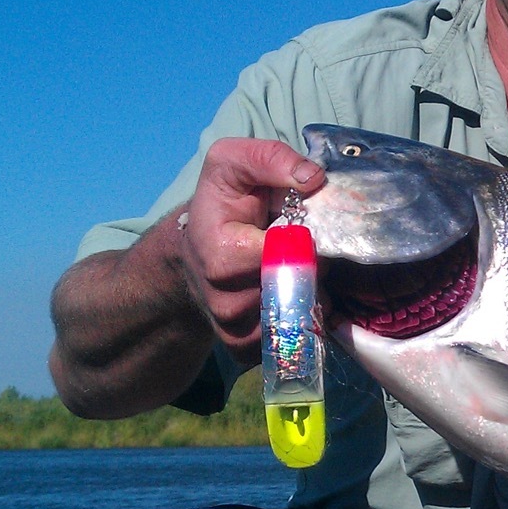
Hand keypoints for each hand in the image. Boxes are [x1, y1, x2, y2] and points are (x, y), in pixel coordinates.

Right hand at [178, 137, 323, 361]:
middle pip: (301, 289)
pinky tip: (289, 293)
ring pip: (303, 315)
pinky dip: (301, 316)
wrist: (192, 249)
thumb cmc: (219, 203)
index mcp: (222, 256)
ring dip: (311, 291)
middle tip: (303, 247)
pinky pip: (291, 339)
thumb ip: (270, 159)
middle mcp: (225, 302)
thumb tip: (313, 178)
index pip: (290, 255)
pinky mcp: (245, 349)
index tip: (300, 224)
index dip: (307, 238)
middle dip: (314, 266)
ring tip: (294, 268)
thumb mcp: (233, 162)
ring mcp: (235, 330)